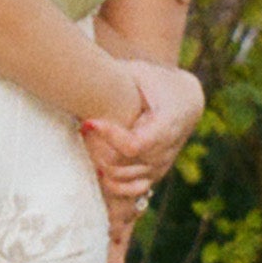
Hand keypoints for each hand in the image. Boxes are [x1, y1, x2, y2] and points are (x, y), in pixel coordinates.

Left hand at [82, 62, 202, 232]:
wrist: (182, 98)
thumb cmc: (154, 81)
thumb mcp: (138, 72)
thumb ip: (115, 76)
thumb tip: (80, 74)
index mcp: (166, 123)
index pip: (135, 145)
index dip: (109, 138)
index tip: (89, 122)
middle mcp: (166, 149)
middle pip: (124, 164)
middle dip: (98, 148)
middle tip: (83, 127)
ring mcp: (161, 165)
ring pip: (123, 178)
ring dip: (100, 162)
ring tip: (87, 140)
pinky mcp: (154, 174)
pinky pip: (132, 190)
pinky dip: (112, 184)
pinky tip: (96, 166)